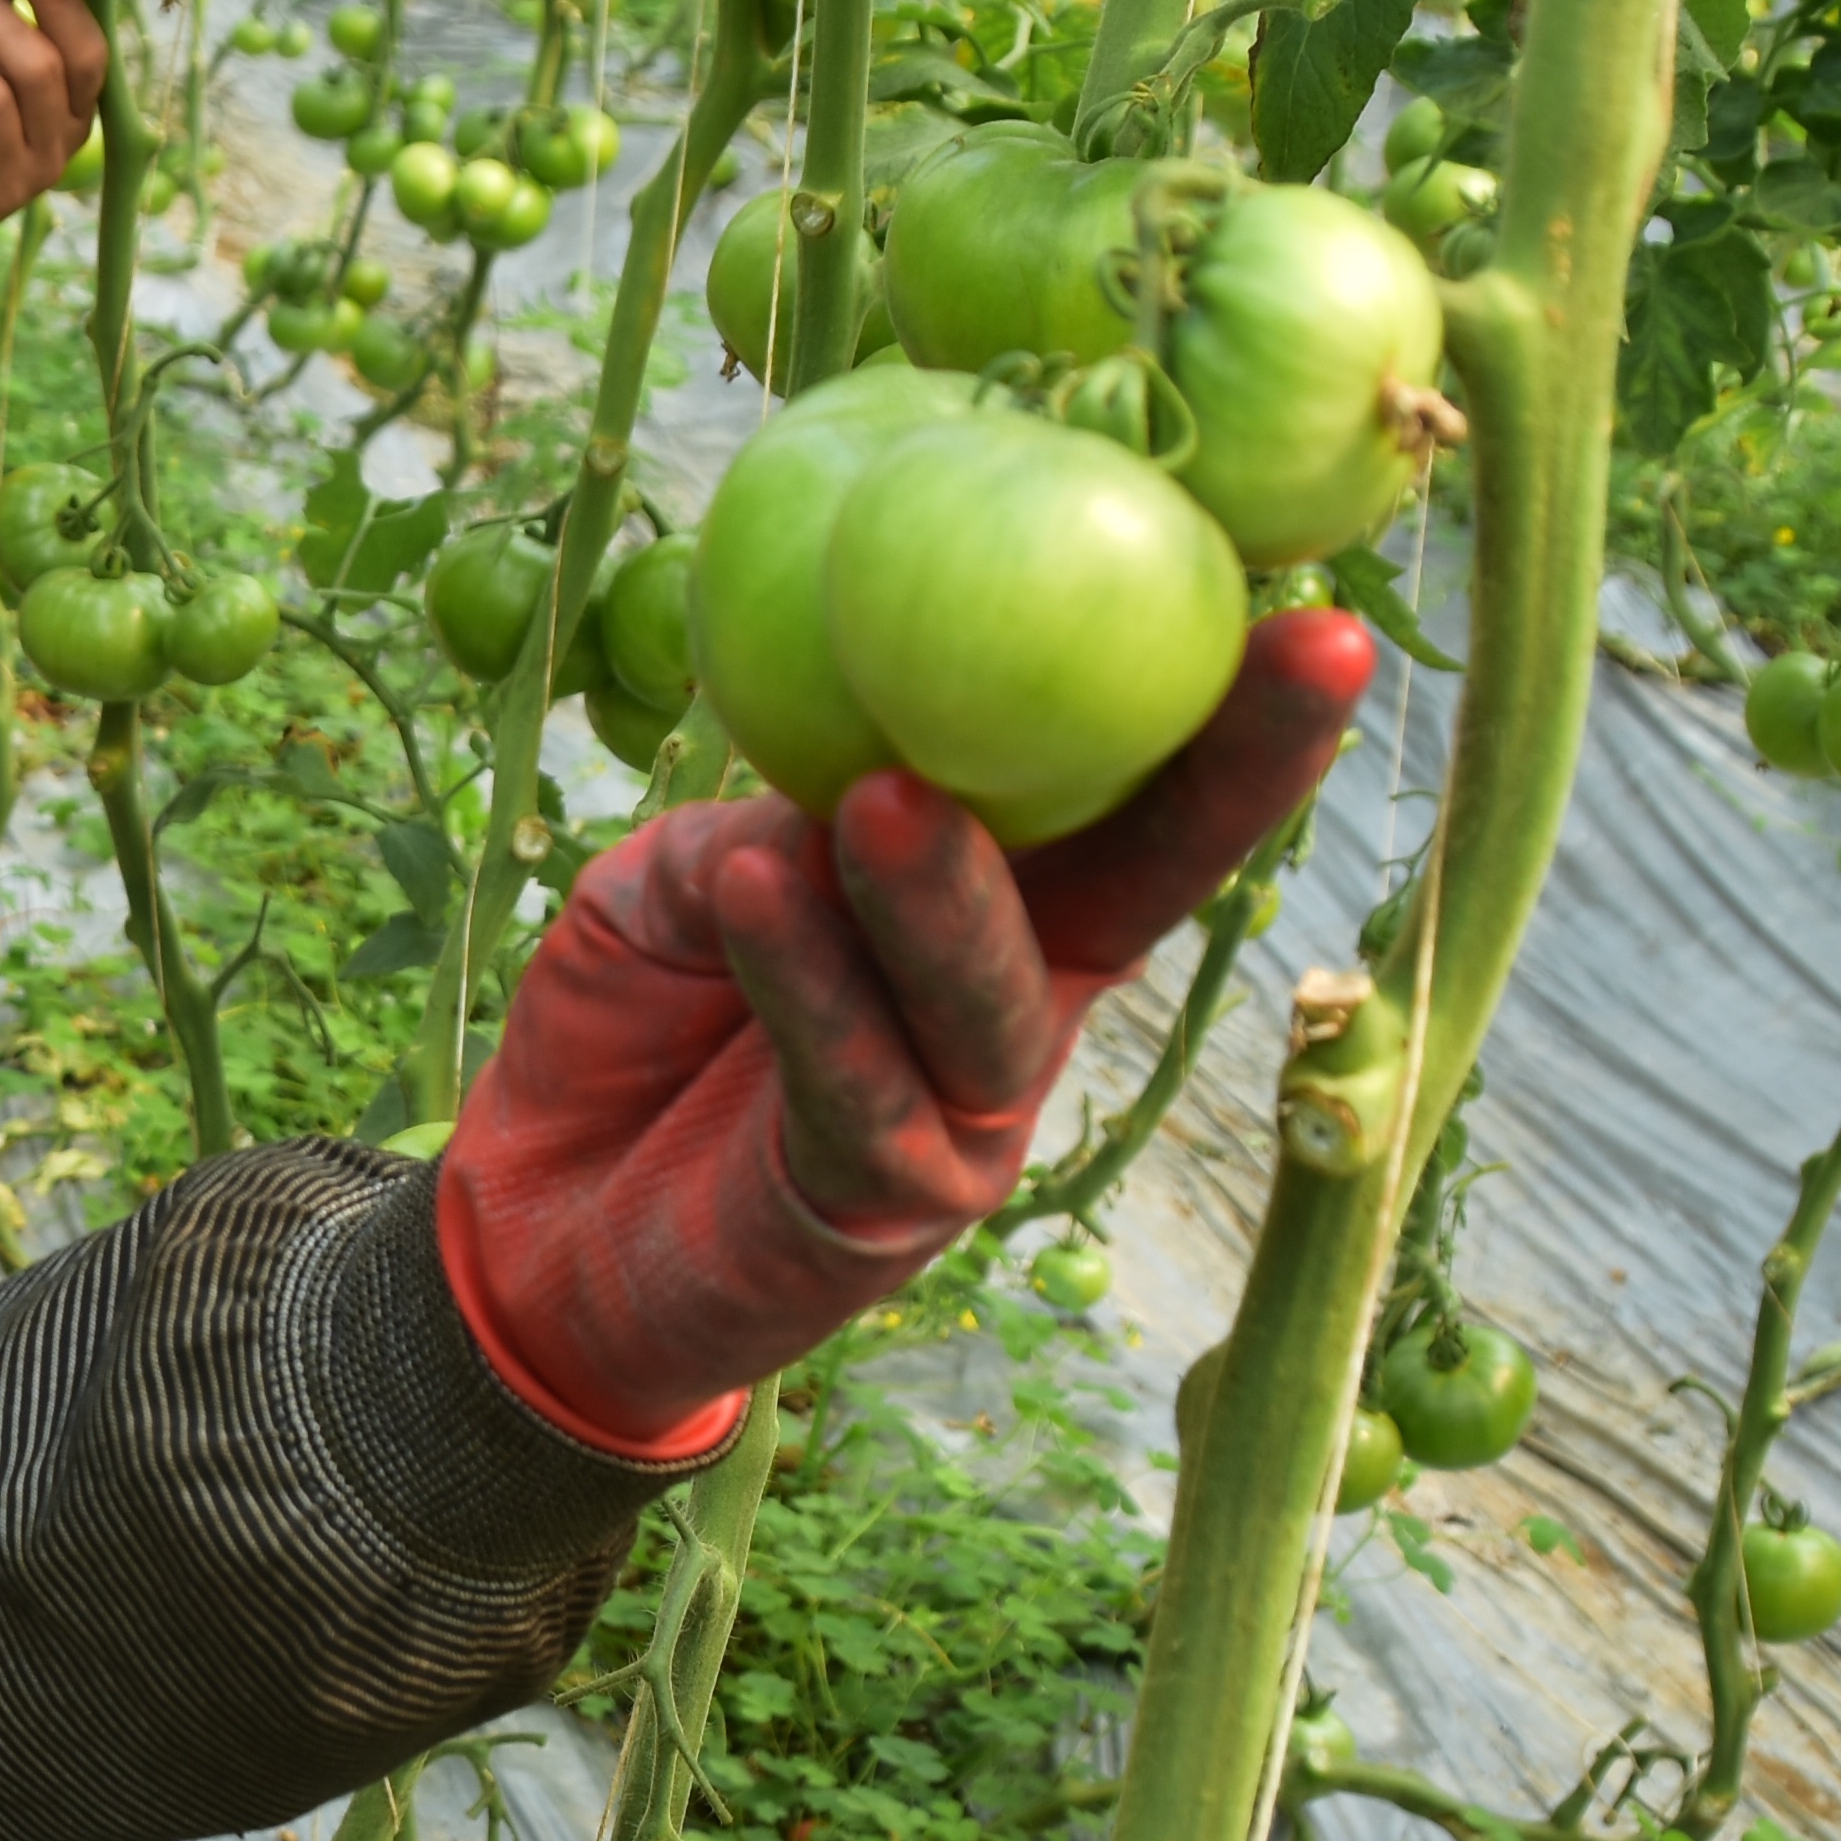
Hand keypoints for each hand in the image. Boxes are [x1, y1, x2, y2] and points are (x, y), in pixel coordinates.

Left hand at [437, 611, 1380, 1448]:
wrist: (523, 1239)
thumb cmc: (626, 1034)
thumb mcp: (669, 884)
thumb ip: (751, 828)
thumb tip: (834, 786)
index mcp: (997, 909)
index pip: (1123, 797)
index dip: (1221, 708)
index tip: (1317, 602)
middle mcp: (1013, 1013)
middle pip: (1148, 888)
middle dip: (1233, 773)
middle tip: (1303, 647)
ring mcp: (962, 1123)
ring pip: (991, 999)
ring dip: (948, 895)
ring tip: (887, 795)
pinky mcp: (876, 1208)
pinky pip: (854, 1083)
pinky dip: (808, 985)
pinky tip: (755, 890)